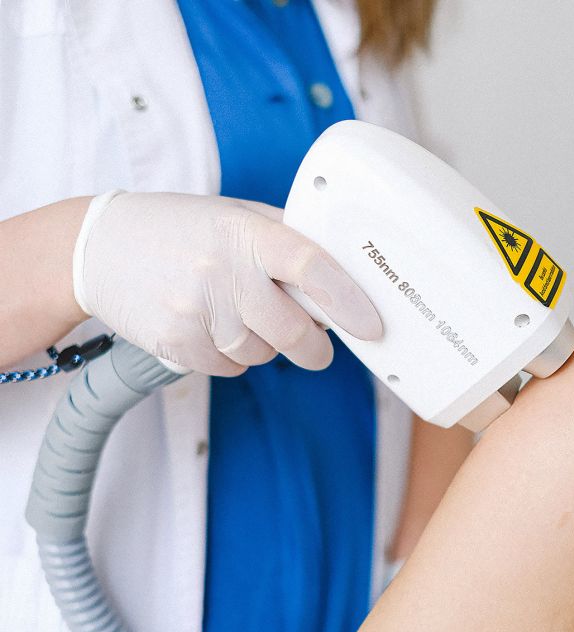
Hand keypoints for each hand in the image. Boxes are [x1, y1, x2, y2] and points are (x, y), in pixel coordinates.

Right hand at [72, 191, 380, 374]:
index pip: (312, 267)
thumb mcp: (233, 215)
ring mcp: (199, 311)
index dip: (348, 301)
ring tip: (237, 313)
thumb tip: (343, 270)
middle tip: (318, 345)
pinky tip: (211, 326)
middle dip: (315, 347)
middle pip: (294, 331)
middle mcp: (224, 271)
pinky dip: (232, 357)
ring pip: (263, 354)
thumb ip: (286, 237)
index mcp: (247, 233)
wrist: (96, 248)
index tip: (371, 326)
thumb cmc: (177, 229)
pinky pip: (230, 368)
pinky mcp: (177, 343)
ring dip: (264, 345)